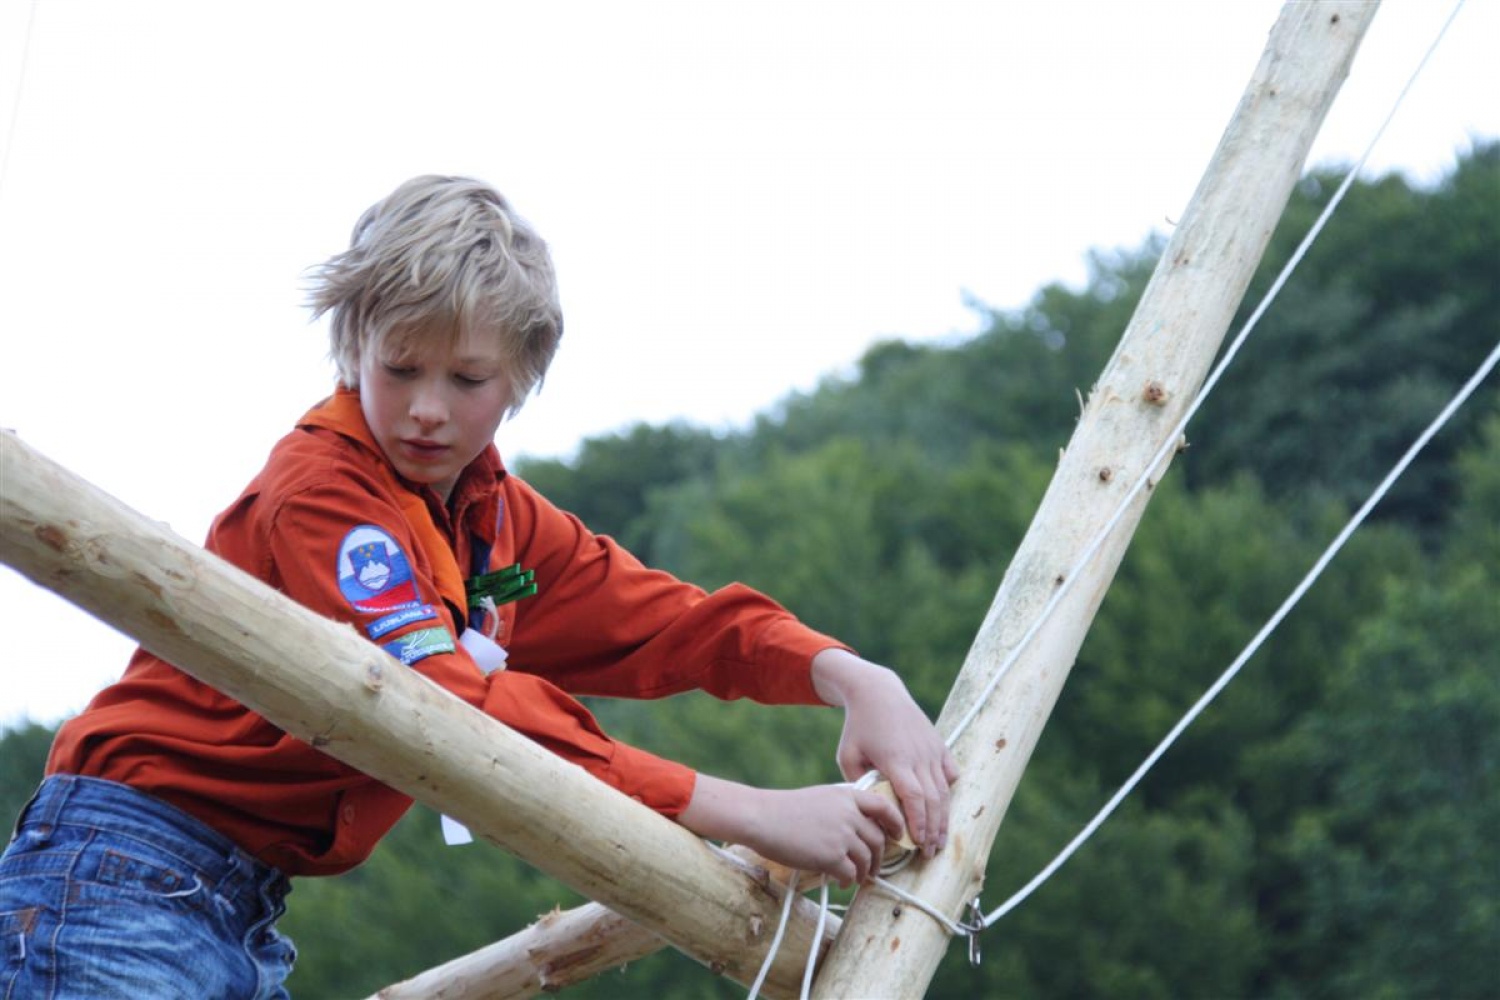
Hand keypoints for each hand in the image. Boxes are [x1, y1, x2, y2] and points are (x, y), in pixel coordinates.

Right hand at [679, 775, 904, 886]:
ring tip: (858, 878)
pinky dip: (850, 881)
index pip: (884, 806)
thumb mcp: (820, 797)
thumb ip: (842, 808)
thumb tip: (858, 829)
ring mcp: (842, 836)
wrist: (761, 818)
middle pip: (878, 839)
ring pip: (866, 859)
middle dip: (879, 857)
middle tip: (874, 867)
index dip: (896, 823)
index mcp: (847, 796)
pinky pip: (851, 874)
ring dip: (865, 872)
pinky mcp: (831, 857)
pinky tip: (843, 882)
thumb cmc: (785, 809)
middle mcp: (849, 814)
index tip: (897, 835)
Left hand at [811, 649, 958, 858]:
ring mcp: (932, 750)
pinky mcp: (938, 744)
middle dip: (934, 830)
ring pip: (944, 790)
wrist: (878, 692)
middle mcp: (918, 756)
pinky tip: (944, 808)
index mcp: (895, 760)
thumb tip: (868, 811)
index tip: (918, 843)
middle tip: (931, 853)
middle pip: (933, 800)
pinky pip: (949, 772)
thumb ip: (857, 784)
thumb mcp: (847, 755)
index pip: (914, 798)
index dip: (919, 823)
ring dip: (944, 818)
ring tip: (940, 841)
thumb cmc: (858, 726)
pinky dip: (949, 790)